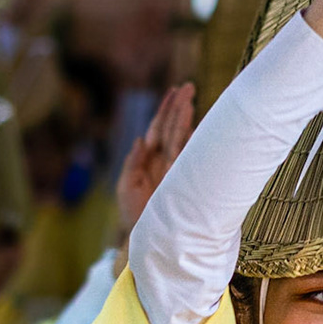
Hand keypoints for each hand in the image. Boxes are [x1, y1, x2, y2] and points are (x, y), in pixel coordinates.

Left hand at [117, 81, 195, 237]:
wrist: (143, 237)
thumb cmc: (134, 213)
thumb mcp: (127, 186)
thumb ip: (133, 162)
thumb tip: (141, 140)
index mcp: (151, 158)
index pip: (159, 128)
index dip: (165, 110)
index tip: (173, 92)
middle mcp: (165, 160)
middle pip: (172, 128)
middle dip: (179, 107)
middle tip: (188, 87)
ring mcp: (175, 169)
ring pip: (181, 138)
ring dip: (185, 119)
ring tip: (189, 100)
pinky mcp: (181, 179)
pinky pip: (186, 156)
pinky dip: (191, 141)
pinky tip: (195, 127)